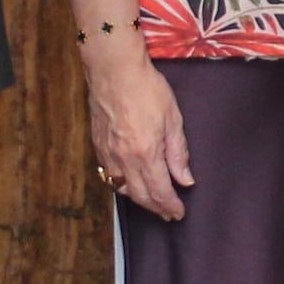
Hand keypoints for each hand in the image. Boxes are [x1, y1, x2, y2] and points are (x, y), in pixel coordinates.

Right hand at [83, 40, 194, 219]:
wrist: (114, 70)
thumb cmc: (146, 88)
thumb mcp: (172, 119)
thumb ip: (178, 153)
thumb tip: (185, 179)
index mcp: (146, 153)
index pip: (160, 191)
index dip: (170, 206)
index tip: (178, 213)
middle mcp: (124, 159)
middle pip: (140, 196)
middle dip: (155, 208)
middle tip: (167, 214)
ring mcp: (108, 153)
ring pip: (122, 188)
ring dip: (138, 199)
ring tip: (151, 201)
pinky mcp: (98, 145)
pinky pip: (109, 174)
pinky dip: (122, 184)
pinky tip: (130, 182)